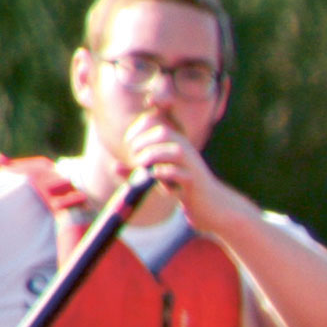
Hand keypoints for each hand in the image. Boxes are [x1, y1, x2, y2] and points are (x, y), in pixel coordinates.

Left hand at [122, 112, 239, 231]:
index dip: (135, 132)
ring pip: (171, 150)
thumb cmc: (182, 188)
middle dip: (142, 146)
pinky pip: (175, 173)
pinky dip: (161, 177)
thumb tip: (114, 167)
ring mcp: (191, 164)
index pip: (151, 121)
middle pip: (160, 132)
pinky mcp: (194, 181)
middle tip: (137, 163)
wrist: (212, 205)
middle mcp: (185, 148)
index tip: (131, 149)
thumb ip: (136, 171)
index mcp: (175, 141)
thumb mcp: (156, 176)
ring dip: (151, 159)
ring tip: (146, 171)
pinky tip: (160, 185)